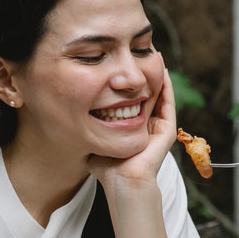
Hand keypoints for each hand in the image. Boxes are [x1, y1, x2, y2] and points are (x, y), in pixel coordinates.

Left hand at [88, 57, 176, 188]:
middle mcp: (148, 127)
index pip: (133, 100)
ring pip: (160, 95)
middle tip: (140, 53)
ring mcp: (159, 129)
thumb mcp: (95, 141)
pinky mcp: (166, 131)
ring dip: (157, 76)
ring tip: (154, 55)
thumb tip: (70, 118)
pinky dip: (166, 86)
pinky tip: (161, 70)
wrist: (122, 184)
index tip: (121, 66)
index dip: (128, 83)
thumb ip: (89, 129)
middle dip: (143, 75)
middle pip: (148, 94)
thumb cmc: (107, 169)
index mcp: (134, 129)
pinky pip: (168, 103)